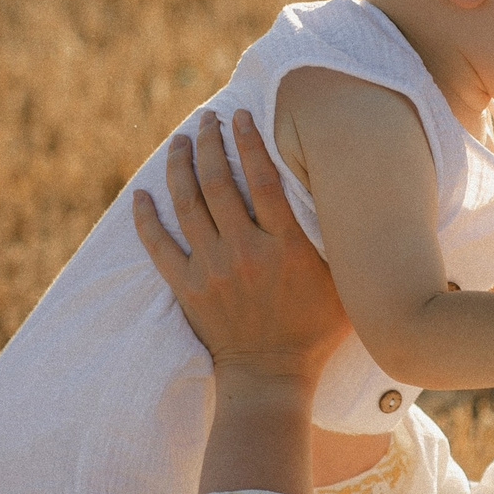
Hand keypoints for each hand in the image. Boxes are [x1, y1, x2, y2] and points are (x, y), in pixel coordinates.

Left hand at [133, 110, 350, 383]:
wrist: (271, 378)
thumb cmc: (315, 332)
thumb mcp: (343, 286)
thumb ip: (341, 244)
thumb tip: (353, 200)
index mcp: (284, 247)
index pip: (262, 179)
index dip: (250, 141)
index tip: (242, 115)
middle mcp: (244, 252)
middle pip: (218, 183)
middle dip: (210, 143)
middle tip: (207, 119)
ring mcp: (211, 270)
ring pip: (187, 205)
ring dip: (180, 167)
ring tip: (181, 141)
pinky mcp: (186, 288)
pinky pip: (157, 246)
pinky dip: (146, 219)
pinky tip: (141, 194)